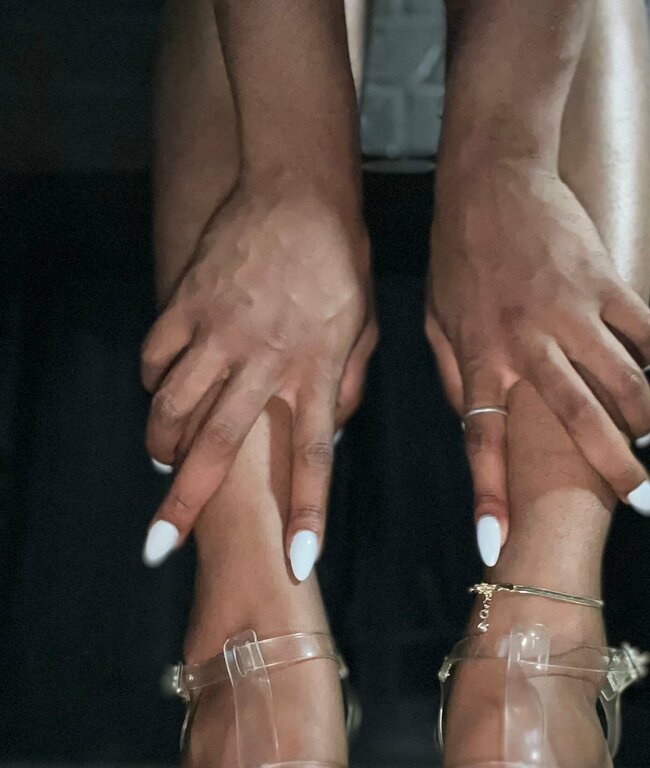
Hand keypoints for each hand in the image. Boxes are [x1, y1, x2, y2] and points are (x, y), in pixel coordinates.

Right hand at [141, 180, 375, 576]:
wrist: (299, 190)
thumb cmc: (339, 263)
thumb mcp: (363, 327)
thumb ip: (346, 385)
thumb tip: (331, 430)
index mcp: (317, 371)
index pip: (315, 457)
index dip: (307, 514)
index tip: (296, 562)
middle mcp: (266, 360)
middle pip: (218, 445)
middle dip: (186, 502)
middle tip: (160, 542)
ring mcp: (220, 330)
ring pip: (172, 405)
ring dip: (162, 443)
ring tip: (163, 459)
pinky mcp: (187, 302)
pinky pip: (155, 357)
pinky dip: (152, 381)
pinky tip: (161, 387)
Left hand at [427, 161, 649, 563]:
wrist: (490, 175)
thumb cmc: (456, 253)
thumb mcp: (435, 319)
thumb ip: (452, 374)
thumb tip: (470, 421)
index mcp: (478, 358)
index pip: (482, 442)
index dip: (488, 498)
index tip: (495, 547)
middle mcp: (525, 342)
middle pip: (577, 423)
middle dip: (614, 471)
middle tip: (639, 502)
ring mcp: (568, 310)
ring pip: (623, 382)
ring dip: (643, 415)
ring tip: (645, 430)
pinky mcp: (602, 279)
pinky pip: (642, 332)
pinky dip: (649, 354)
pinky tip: (642, 360)